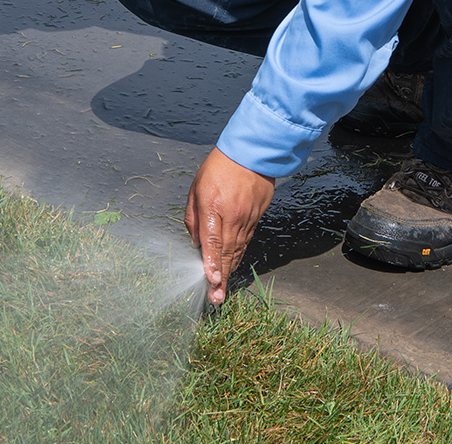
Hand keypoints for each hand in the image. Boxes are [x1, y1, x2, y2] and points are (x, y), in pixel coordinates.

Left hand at [185, 147, 275, 305]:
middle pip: (227, 252)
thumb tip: (195, 243)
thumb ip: (193, 217)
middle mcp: (233, 215)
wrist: (252, 152)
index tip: (212, 280)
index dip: (212, 263)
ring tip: (223, 290)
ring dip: (230, 271)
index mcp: (213, 207)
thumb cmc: (219, 167)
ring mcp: (248, 217)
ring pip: (238, 250)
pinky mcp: (257, 217)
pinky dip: (239, 255)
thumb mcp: (197, 188)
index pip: (212, 241)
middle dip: (221, 277)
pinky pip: (247, 241)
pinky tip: (233, 266)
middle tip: (217, 298)